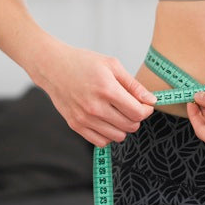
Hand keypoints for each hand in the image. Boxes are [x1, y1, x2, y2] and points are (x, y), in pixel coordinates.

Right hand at [32, 42, 156, 147]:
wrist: (53, 67)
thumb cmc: (82, 62)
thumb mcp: (112, 65)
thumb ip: (133, 85)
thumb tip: (152, 101)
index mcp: (107, 89)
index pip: (137, 112)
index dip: (146, 110)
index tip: (145, 104)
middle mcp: (95, 107)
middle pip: (130, 126)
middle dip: (136, 118)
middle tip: (130, 106)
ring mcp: (84, 119)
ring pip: (117, 137)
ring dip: (122, 127)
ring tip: (117, 112)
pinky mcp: (75, 125)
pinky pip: (101, 142)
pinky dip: (108, 134)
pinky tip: (106, 120)